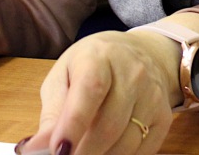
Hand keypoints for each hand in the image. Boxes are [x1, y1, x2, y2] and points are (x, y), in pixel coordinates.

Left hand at [16, 29, 178, 154]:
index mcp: (99, 57)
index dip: (74, 123)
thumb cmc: (93, 66)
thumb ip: (52, 112)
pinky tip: (106, 152)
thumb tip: (35, 147)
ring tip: (83, 154)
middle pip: (109, 124)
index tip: (58, 150)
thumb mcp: (63, 77)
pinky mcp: (164, 114)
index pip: (90, 89)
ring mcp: (152, 94)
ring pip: (127, 141)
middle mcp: (132, 72)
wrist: (139, 53)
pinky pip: (144, 148)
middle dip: (83, 152)